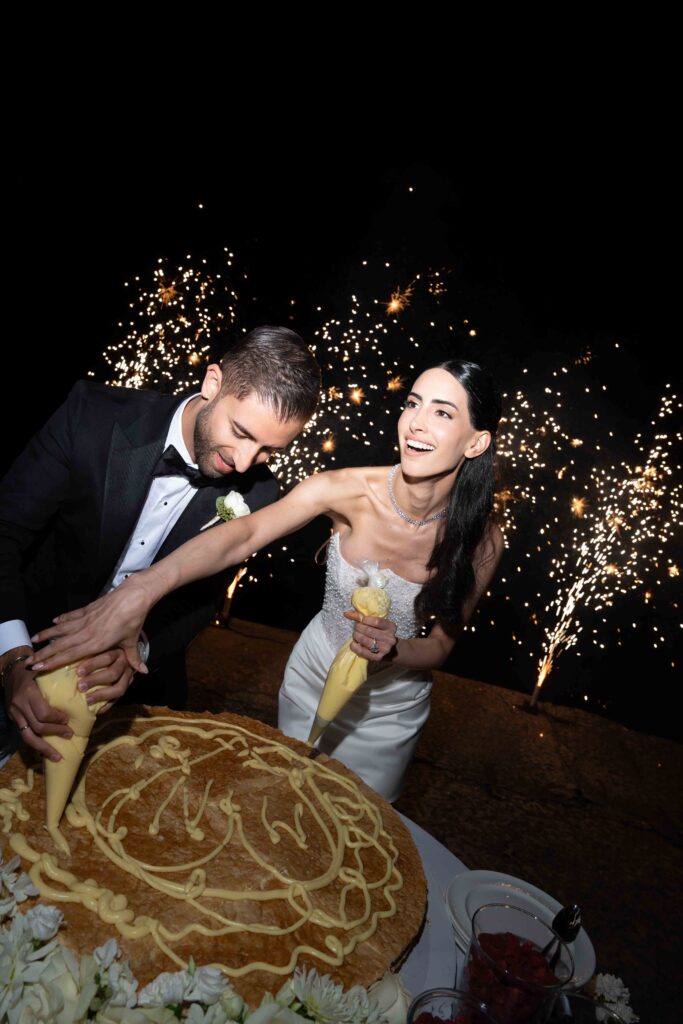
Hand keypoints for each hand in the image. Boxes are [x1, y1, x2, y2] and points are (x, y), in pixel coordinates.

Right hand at [4, 661, 71, 760]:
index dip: (57, 719)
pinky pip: (24, 734)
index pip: (43, 713)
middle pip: (37, 726)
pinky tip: (45, 750)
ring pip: (28, 736)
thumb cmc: (32, 667)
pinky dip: (35, 743)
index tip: (68, 720)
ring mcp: (14, 713)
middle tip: (69, 735)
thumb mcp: (43, 669)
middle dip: (55, 732)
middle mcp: (19, 705)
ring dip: (43, 748)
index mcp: (28, 693)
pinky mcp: (12, 718)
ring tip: (57, 757)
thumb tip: (82, 688)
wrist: (10, 669)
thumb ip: (58, 679)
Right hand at [29, 581, 150, 674]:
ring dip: (47, 635)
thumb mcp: (133, 641)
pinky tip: (53, 622)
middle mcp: (87, 631)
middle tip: (28, 661)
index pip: (70, 655)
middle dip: (43, 654)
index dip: (53, 662)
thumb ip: (134, 658)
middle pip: (60, 644)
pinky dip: (61, 619)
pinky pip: (71, 616)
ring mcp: (86, 619)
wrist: (134, 595)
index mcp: (96, 642)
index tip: (38, 667)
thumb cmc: (134, 620)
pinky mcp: (88, 609)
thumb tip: (142, 672)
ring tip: (33, 641)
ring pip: (62, 629)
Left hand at [76, 647, 135, 713]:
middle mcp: (125, 664)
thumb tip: (63, 656)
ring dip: (102, 695)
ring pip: (120, 688)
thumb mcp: (97, 649)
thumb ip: (86, 653)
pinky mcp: (127, 689)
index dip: (92, 665)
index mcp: (117, 651)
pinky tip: (96, 710)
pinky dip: (107, 706)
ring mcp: (129, 677)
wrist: (118, 658)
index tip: (78, 672)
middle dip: (96, 681)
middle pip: (113, 673)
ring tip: (87, 700)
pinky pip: (119, 700)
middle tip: (80, 687)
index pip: (107, 657)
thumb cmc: (100, 653)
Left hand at [345, 610, 397, 661]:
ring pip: (364, 640)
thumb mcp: (378, 625)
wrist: (392, 651)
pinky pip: (362, 651)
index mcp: (391, 627)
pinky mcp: (378, 657)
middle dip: (358, 628)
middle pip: (368, 630)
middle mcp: (389, 638)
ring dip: (356, 636)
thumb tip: (346, 613)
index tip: (360, 620)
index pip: (376, 621)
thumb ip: (364, 618)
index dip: (364, 620)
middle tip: (356, 628)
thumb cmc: (381, 634)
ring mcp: (384, 649)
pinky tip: (353, 644)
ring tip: (355, 635)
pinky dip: (354, 646)